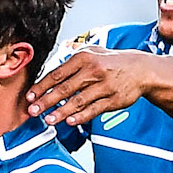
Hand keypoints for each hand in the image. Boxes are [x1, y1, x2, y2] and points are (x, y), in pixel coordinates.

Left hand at [24, 45, 149, 126]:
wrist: (142, 70)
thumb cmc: (114, 62)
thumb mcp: (94, 51)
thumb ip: (73, 55)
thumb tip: (57, 54)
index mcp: (84, 58)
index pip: (57, 74)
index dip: (41, 87)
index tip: (30, 96)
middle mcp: (93, 71)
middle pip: (64, 88)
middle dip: (46, 101)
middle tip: (33, 111)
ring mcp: (104, 86)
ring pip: (78, 101)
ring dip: (61, 112)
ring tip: (48, 120)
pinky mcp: (113, 100)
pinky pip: (94, 109)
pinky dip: (81, 116)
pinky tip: (70, 121)